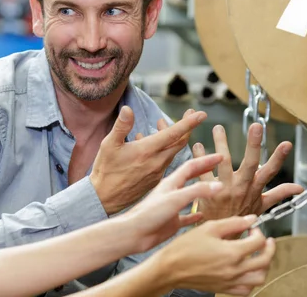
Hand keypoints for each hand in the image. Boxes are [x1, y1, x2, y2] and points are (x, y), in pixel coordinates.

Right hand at [90, 106, 206, 214]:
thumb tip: (128, 109)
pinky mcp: (155, 179)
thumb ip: (121, 126)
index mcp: (147, 150)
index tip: (201, 113)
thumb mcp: (108, 145)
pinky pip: (165, 161)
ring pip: (172, 151)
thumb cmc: (105, 170)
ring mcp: (157, 172)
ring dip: (172, 137)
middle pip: (179, 142)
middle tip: (192, 114)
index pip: (173, 134)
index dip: (189, 122)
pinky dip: (164, 149)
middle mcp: (156, 161)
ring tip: (163, 125)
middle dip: (187, 127)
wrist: (104, 198)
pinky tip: (153, 144)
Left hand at [123, 153, 224, 252]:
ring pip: (189, 196)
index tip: (220, 156)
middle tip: (219, 166)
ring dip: (201, 191)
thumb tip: (219, 184)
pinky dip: (195, 214)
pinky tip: (202, 215)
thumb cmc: (149, 214)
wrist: (133, 234)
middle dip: (205, 170)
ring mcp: (171, 207)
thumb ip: (197, 191)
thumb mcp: (175, 199)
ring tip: (214, 188)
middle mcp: (171, 193)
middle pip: (191, 177)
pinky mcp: (171, 222)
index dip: (206, 160)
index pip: (191, 166)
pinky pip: (186, 217)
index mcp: (171, 183)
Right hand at [151, 216, 275, 295]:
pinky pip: (247, 289)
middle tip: (266, 240)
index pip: (258, 241)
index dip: (258, 231)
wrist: (170, 267)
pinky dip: (252, 281)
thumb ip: (233, 223)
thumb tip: (250, 219)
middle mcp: (234, 269)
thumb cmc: (185, 248)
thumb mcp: (209, 228)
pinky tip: (248, 272)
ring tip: (260, 256)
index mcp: (232, 252)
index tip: (252, 227)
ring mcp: (231, 281)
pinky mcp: (225, 289)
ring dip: (264, 266)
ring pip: (260, 278)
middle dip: (269, 248)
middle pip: (265, 260)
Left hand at [192, 123, 303, 223]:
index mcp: (255, 188)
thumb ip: (279, 193)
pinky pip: (203, 172)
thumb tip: (300, 188)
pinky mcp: (208, 191)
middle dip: (254, 145)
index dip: (279, 158)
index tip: (287, 143)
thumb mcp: (262, 206)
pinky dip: (199, 158)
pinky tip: (197, 145)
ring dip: (221, 144)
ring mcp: (224, 189)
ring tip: (218, 128)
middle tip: (256, 126)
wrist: (220, 235)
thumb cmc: (241, 216)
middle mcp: (242, 187)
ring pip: (224, 163)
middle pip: (250, 163)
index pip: (271, 171)